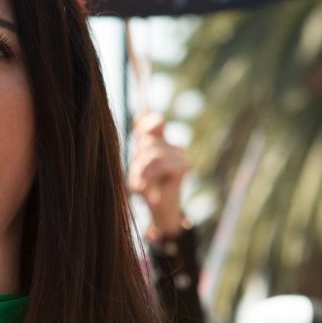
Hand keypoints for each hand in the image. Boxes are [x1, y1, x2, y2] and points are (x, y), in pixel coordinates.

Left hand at [128, 113, 188, 238]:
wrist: (158, 208)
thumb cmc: (147, 186)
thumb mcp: (137, 163)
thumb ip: (140, 142)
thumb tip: (141, 114)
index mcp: (161, 143)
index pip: (156, 122)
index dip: (148, 122)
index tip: (138, 121)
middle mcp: (173, 146)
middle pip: (148, 141)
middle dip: (138, 160)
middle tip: (138, 177)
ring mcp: (180, 155)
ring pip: (153, 153)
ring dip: (142, 171)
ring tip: (142, 183)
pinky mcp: (183, 166)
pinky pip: (161, 164)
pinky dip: (150, 176)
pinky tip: (145, 186)